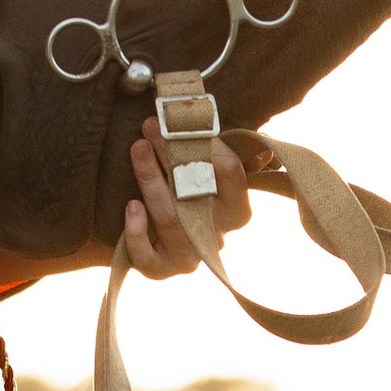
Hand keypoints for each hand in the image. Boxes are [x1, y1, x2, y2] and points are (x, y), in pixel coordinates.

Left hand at [123, 129, 252, 277]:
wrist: (157, 237)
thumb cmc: (187, 196)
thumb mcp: (208, 175)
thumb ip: (223, 157)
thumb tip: (258, 146)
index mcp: (236, 211)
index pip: (231, 173)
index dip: (209, 144)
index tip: (185, 119)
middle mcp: (216, 237)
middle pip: (196, 193)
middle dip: (171, 155)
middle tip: (151, 126)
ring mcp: (188, 256)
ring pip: (170, 219)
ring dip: (151, 180)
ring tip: (138, 148)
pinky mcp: (160, 270)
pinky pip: (147, 256)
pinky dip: (136, 231)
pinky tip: (131, 206)